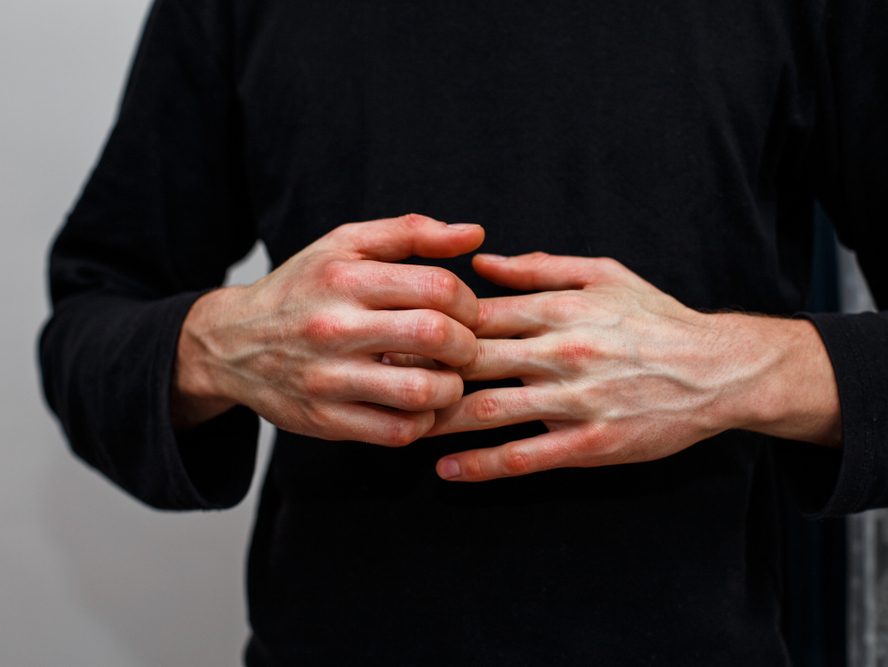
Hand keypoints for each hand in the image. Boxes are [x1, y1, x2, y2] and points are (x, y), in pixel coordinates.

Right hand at [171, 214, 483, 445]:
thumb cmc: (300, 290)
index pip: (438, 287)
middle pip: (436, 336)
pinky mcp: (324, 420)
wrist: (230, 343)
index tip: (465, 313)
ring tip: (445, 378)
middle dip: (468, 345)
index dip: (469, 303)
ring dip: (451, 388)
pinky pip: (397, 432)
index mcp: (344, 278)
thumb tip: (474, 234)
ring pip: (421, 391)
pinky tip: (417, 405)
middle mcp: (334, 327)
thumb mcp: (344, 246)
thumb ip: (410, 233)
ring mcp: (328, 378)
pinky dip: (422, 422)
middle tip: (464, 348)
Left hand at [428, 252, 841, 480]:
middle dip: (420, 370)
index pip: (477, 314)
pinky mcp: (591, 443)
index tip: (392, 331)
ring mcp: (575, 400)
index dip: (429, 323)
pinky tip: (447, 471)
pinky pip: (526, 457)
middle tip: (376, 379)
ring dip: (439, 420)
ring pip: (490, 411)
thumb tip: (482, 262)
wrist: (719, 368)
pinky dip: (482, 466)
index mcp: (559, 308)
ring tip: (399, 427)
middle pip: (472, 361)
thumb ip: (540, 269)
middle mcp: (561, 352)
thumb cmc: (656, 318)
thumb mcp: (604, 275)